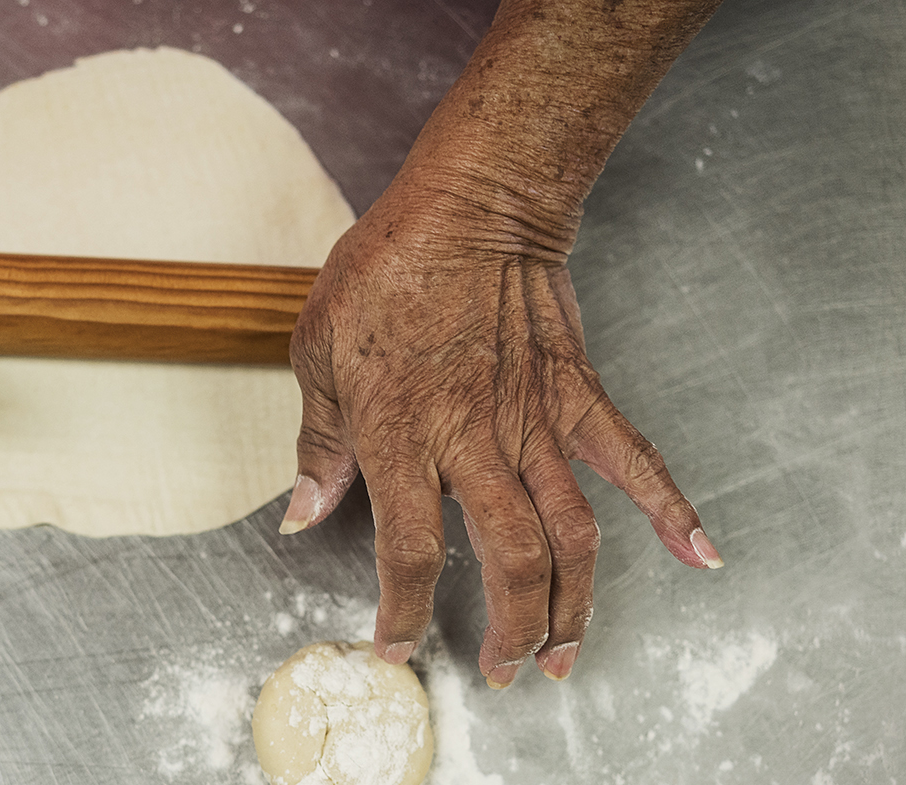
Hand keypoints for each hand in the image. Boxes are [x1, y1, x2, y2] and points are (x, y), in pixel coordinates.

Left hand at [280, 180, 722, 685]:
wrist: (469, 203)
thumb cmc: (384, 269)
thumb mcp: (318, 354)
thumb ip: (319, 444)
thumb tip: (301, 513)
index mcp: (399, 435)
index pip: (409, 551)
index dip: (404, 612)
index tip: (397, 648)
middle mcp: (471, 439)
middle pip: (508, 558)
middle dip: (511, 628)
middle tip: (507, 669)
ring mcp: (533, 419)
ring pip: (570, 532)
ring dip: (575, 601)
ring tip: (568, 652)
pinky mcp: (577, 394)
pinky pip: (632, 459)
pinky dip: (669, 507)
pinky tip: (697, 554)